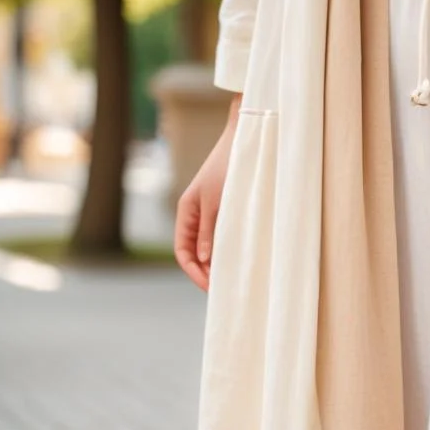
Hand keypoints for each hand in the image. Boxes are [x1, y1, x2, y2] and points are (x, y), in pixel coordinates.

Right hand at [174, 96, 240, 289]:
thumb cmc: (230, 166)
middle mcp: (195, 215)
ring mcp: (210, 213)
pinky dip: (228, 250)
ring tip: (234, 279)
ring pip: (210, 247)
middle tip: (226, 289)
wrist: (246, 140)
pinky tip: (241, 260)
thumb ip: (211, 229)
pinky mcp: (226, 210)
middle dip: (207, 272)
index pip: (183, 251)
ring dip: (218, 263)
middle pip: (195, 253)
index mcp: (187, 212)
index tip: (211, 287)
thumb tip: (205, 259)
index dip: (194, 272)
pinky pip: (223, 236)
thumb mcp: (219, 200)